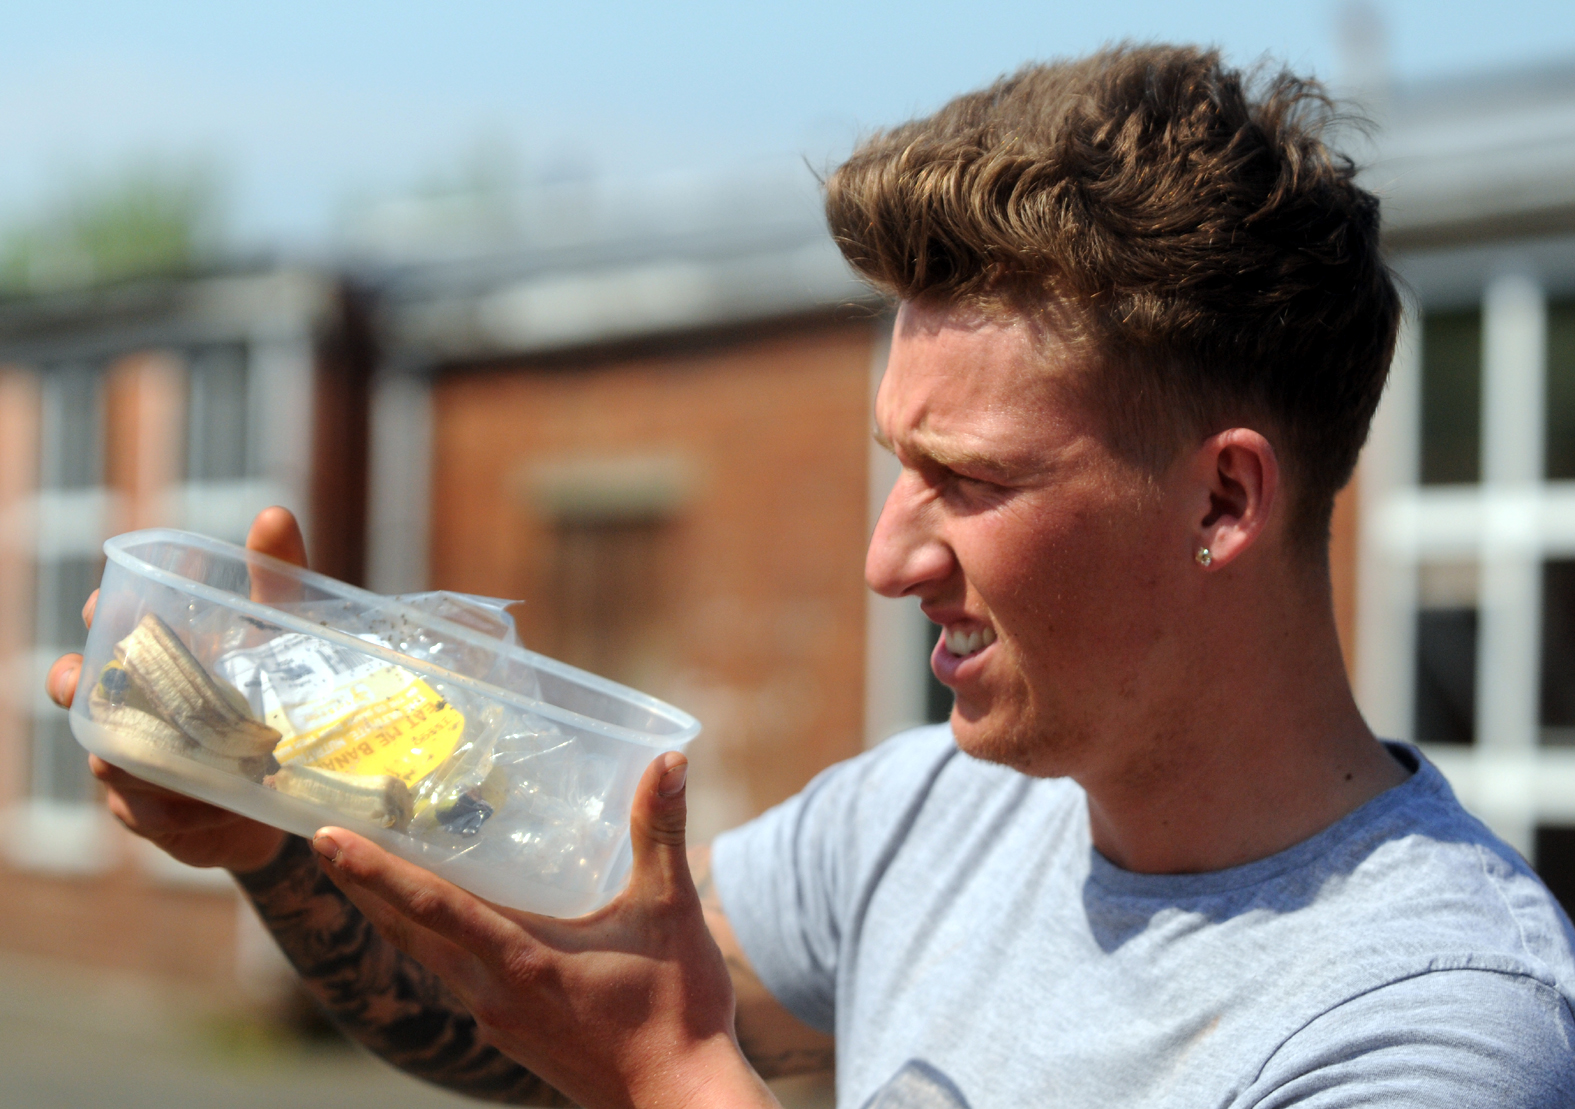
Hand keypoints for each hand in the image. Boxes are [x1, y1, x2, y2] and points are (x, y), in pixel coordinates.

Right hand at [44, 507, 307, 873]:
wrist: (297, 785)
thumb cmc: (277, 690)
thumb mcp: (283, 634)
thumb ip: (276, 579)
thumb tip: (271, 516)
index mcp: (155, 659)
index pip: (106, 628)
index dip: (98, 617)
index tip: (102, 607)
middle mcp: (132, 710)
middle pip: (86, 698)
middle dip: (82, 689)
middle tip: (90, 683)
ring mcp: (137, 766)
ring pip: (114, 764)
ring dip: (143, 760)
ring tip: (173, 756)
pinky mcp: (158, 819)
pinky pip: (152, 816)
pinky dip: (183, 811)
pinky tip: (217, 806)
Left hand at [311, 752, 778, 1108]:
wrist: (677, 1104)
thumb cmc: (677, 1012)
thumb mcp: (671, 912)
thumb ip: (663, 832)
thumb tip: (672, 757)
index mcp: (520, 960)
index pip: (430, 905)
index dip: (373, 869)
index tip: (324, 838)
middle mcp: (492, 993)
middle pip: (407, 931)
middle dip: (362, 885)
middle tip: (326, 839)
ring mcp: (497, 1020)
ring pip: (427, 956)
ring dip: (393, 914)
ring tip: (369, 872)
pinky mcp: (511, 1036)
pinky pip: (454, 977)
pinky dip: (432, 940)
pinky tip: (447, 923)